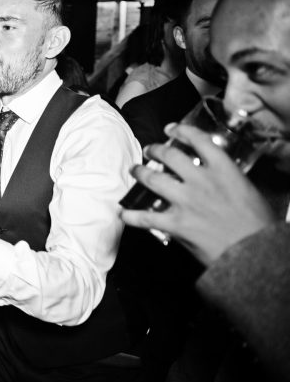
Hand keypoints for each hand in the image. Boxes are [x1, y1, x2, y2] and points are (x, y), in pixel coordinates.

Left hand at [120, 123, 277, 265]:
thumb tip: (215, 180)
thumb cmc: (257, 225)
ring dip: (140, 173)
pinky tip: (123, 213)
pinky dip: (131, 215)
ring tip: (134, 170)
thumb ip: (228, 181)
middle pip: (169, 156)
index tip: (172, 129)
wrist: (255, 252)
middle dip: (155, 150)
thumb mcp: (248, 191)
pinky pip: (145, 217)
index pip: (199, 141)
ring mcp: (185, 201)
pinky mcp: (175, 224)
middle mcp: (201, 181)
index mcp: (223, 170)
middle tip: (149, 150)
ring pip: (152, 180)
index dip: (182, 131)